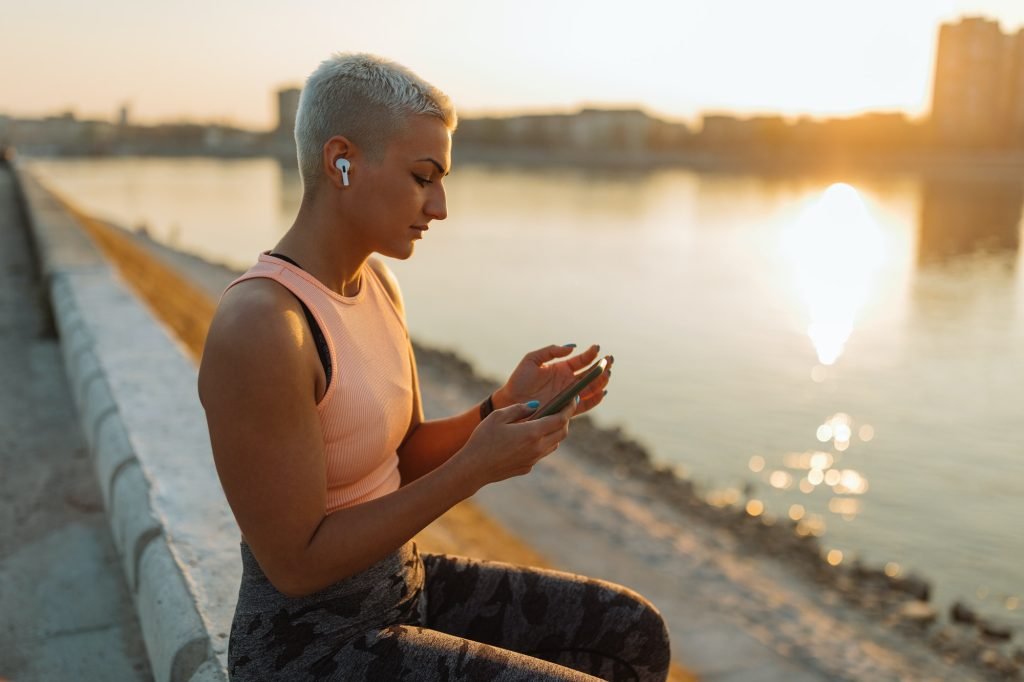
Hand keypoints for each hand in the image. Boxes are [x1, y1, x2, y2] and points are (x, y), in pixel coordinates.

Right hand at [456, 398, 578, 489]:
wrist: (473, 469)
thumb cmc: (482, 439)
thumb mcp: (498, 417)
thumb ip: (519, 409)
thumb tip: (536, 405)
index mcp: (532, 433)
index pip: (560, 419)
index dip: (569, 408)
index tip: (572, 399)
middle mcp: (537, 448)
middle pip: (562, 432)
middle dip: (565, 419)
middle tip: (561, 408)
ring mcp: (533, 459)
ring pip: (554, 444)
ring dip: (555, 432)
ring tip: (548, 421)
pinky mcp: (527, 467)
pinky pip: (542, 452)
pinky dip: (544, 442)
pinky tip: (531, 437)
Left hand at [494, 344, 612, 415]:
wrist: (511, 401)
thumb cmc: (519, 380)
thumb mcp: (532, 359)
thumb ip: (551, 351)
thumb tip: (572, 347)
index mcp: (562, 368)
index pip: (582, 360)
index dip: (591, 354)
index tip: (598, 348)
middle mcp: (569, 381)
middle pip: (591, 374)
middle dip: (602, 367)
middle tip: (609, 360)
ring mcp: (569, 395)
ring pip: (591, 388)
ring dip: (602, 381)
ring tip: (607, 374)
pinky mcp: (567, 408)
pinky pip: (585, 405)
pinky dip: (595, 399)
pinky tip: (602, 392)